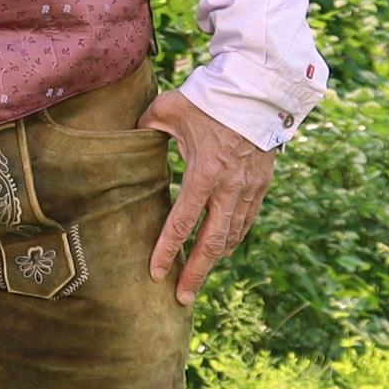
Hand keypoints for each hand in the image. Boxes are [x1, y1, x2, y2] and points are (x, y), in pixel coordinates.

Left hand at [141, 90, 274, 302]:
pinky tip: (221, 251)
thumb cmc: (207, 98)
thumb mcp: (168, 109)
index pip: (182, 222)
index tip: (155, 274)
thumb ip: (144, 128)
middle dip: (196, 273)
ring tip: (197, 279)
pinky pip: (247, 222)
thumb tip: (126, 139)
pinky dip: (232, 240)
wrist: (258, 90)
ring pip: (232, 236)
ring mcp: (250, 189)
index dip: (167, 250)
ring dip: (214, 260)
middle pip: (212, 243)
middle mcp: (230, 188)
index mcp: (204, 173)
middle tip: (182, 298)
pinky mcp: (262, 185)